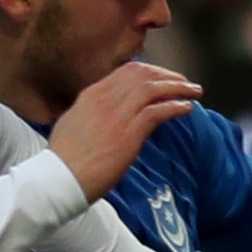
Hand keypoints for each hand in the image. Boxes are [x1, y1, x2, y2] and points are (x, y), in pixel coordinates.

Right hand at [48, 63, 199, 195]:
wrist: (57, 179)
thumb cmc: (64, 159)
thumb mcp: (73, 123)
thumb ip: (90, 112)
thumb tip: (101, 112)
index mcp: (91, 94)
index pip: (128, 72)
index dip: (152, 72)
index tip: (165, 79)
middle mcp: (104, 99)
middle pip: (144, 74)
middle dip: (168, 75)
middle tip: (185, 83)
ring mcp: (116, 115)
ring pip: (154, 88)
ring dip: (178, 88)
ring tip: (194, 92)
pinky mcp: (127, 134)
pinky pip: (158, 112)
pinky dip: (176, 107)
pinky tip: (187, 109)